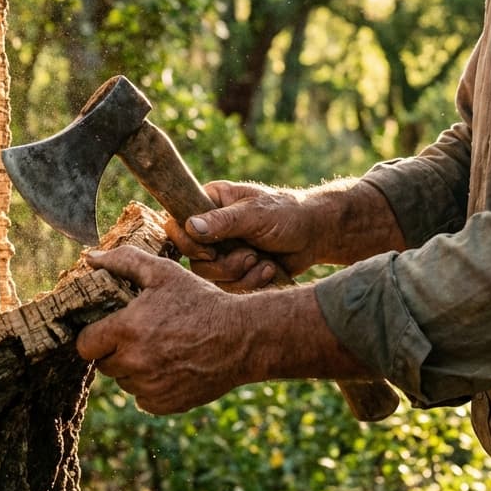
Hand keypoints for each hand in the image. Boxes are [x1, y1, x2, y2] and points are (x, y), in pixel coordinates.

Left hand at [76, 246, 251, 413]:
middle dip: (114, 351)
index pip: (84, 344)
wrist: (241, 337)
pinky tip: (170, 367)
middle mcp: (134, 362)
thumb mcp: (163, 272)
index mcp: (126, 330)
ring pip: (124, 382)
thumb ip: (123, 261)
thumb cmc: (200, 301)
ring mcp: (149, 387)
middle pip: (103, 365)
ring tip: (159, 349)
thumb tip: (90, 258)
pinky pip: (143, 399)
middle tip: (139, 336)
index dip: (94, 335)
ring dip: (133, 369)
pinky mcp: (165, 404)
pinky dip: (151, 387)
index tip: (108, 329)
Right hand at [164, 181, 318, 289]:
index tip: (210, 250)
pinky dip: (251, 282)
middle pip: (193, 259)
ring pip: (211, 277)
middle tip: (250, 255)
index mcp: (209, 203)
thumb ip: (223, 222)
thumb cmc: (287, 213)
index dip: (188, 243)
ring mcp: (221, 251)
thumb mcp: (256, 214)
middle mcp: (210, 228)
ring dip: (241, 274)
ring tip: (263, 262)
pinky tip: (268, 270)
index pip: (176, 224)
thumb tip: (190, 226)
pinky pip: (229, 288)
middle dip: (225, 265)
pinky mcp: (234, 271)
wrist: (315, 235)